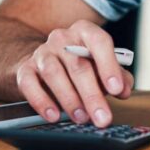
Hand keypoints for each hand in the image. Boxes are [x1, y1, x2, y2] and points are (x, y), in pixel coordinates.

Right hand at [15, 20, 133, 126]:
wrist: (45, 63)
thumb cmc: (82, 64)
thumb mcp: (103, 66)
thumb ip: (119, 76)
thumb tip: (125, 90)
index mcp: (85, 31)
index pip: (99, 42)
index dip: (109, 66)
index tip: (117, 89)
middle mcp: (62, 38)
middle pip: (78, 64)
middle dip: (92, 95)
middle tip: (102, 117)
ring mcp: (42, 52)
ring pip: (54, 74)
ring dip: (69, 99)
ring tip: (82, 118)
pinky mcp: (25, 69)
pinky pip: (29, 84)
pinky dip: (41, 101)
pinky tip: (53, 116)